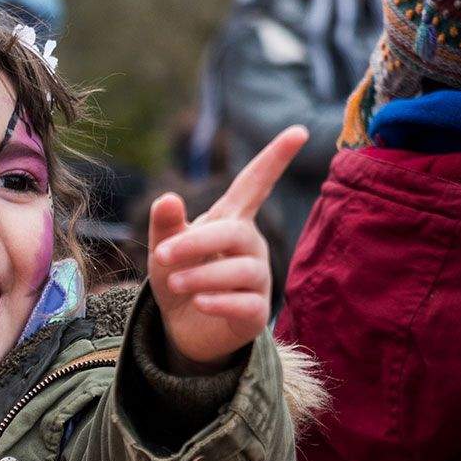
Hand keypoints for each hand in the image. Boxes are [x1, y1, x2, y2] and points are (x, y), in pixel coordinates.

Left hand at [146, 125, 306, 372]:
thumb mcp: (164, 248)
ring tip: (175, 283)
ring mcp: (257, 279)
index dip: (275, 158)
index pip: (255, 184)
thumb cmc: (179, 277)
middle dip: (197, 242)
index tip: (299, 131)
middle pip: (235, 233)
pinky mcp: (257, 313)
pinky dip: (219, 302)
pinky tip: (199, 303)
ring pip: (240, 270)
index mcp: (230, 221)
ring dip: (202, 276)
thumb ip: (165, 224)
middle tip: (162, 255)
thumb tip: (167, 197)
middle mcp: (250, 245)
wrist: (183, 329)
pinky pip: (246, 304)